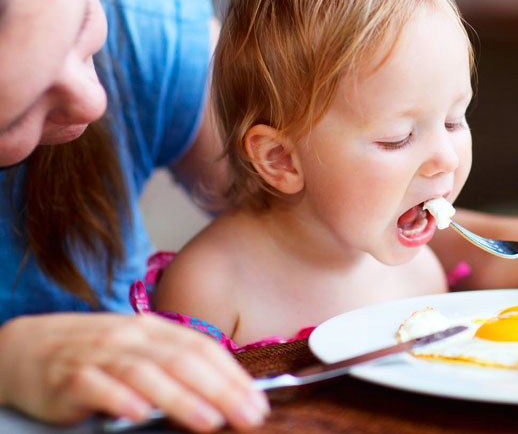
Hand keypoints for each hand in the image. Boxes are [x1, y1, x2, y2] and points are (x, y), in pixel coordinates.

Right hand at [0, 313, 267, 431]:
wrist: (28, 347)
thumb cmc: (95, 352)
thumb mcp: (139, 349)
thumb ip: (174, 364)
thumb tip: (223, 391)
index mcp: (154, 329)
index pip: (202, 347)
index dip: (232, 374)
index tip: (257, 401)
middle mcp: (131, 336)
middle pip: (182, 360)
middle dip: (220, 389)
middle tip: (247, 415)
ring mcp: (100, 354)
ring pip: (146, 373)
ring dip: (181, 398)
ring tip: (209, 420)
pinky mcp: (69, 377)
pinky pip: (97, 386)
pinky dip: (119, 399)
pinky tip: (139, 414)